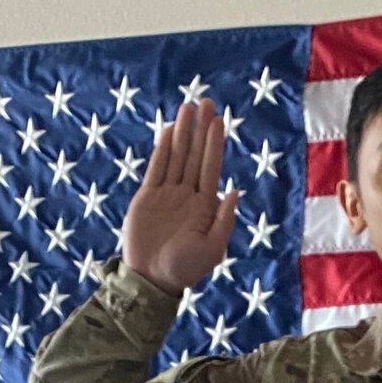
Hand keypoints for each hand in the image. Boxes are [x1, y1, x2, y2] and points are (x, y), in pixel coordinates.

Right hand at [121, 99, 239, 297]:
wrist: (152, 280)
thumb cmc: (185, 270)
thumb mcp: (212, 250)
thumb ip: (224, 221)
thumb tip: (234, 191)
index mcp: (204, 207)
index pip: (210, 168)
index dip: (214, 144)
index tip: (218, 121)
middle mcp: (187, 196)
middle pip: (195, 155)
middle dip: (200, 129)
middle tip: (206, 102)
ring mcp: (167, 195)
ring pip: (177, 156)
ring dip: (183, 132)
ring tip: (188, 107)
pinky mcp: (147, 197)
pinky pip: (156, 168)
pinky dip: (162, 149)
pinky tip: (169, 131)